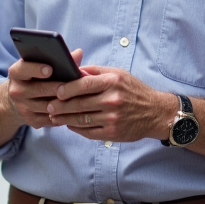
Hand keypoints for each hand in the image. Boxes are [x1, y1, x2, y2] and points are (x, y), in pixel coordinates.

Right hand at [2, 49, 84, 130]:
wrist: (16, 102)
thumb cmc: (34, 78)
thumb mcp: (38, 66)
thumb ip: (58, 59)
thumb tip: (79, 53)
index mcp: (16, 73)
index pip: (24, 69)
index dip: (36, 69)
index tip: (50, 69)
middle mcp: (16, 90)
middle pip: (39, 89)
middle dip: (57, 87)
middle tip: (72, 85)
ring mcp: (23, 107)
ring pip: (47, 106)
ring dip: (64, 102)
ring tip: (78, 96)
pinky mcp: (31, 120)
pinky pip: (51, 118)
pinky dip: (64, 114)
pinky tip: (75, 109)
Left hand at [47, 66, 177, 142]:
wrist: (156, 113)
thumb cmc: (134, 91)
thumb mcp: (119, 75)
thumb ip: (96, 72)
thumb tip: (73, 70)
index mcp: (113, 82)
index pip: (83, 84)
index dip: (67, 88)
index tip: (56, 91)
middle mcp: (112, 100)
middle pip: (78, 104)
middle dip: (60, 105)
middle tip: (48, 105)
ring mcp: (112, 118)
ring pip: (81, 119)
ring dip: (64, 118)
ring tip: (54, 116)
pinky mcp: (113, 133)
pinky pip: (88, 132)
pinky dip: (76, 128)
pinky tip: (69, 124)